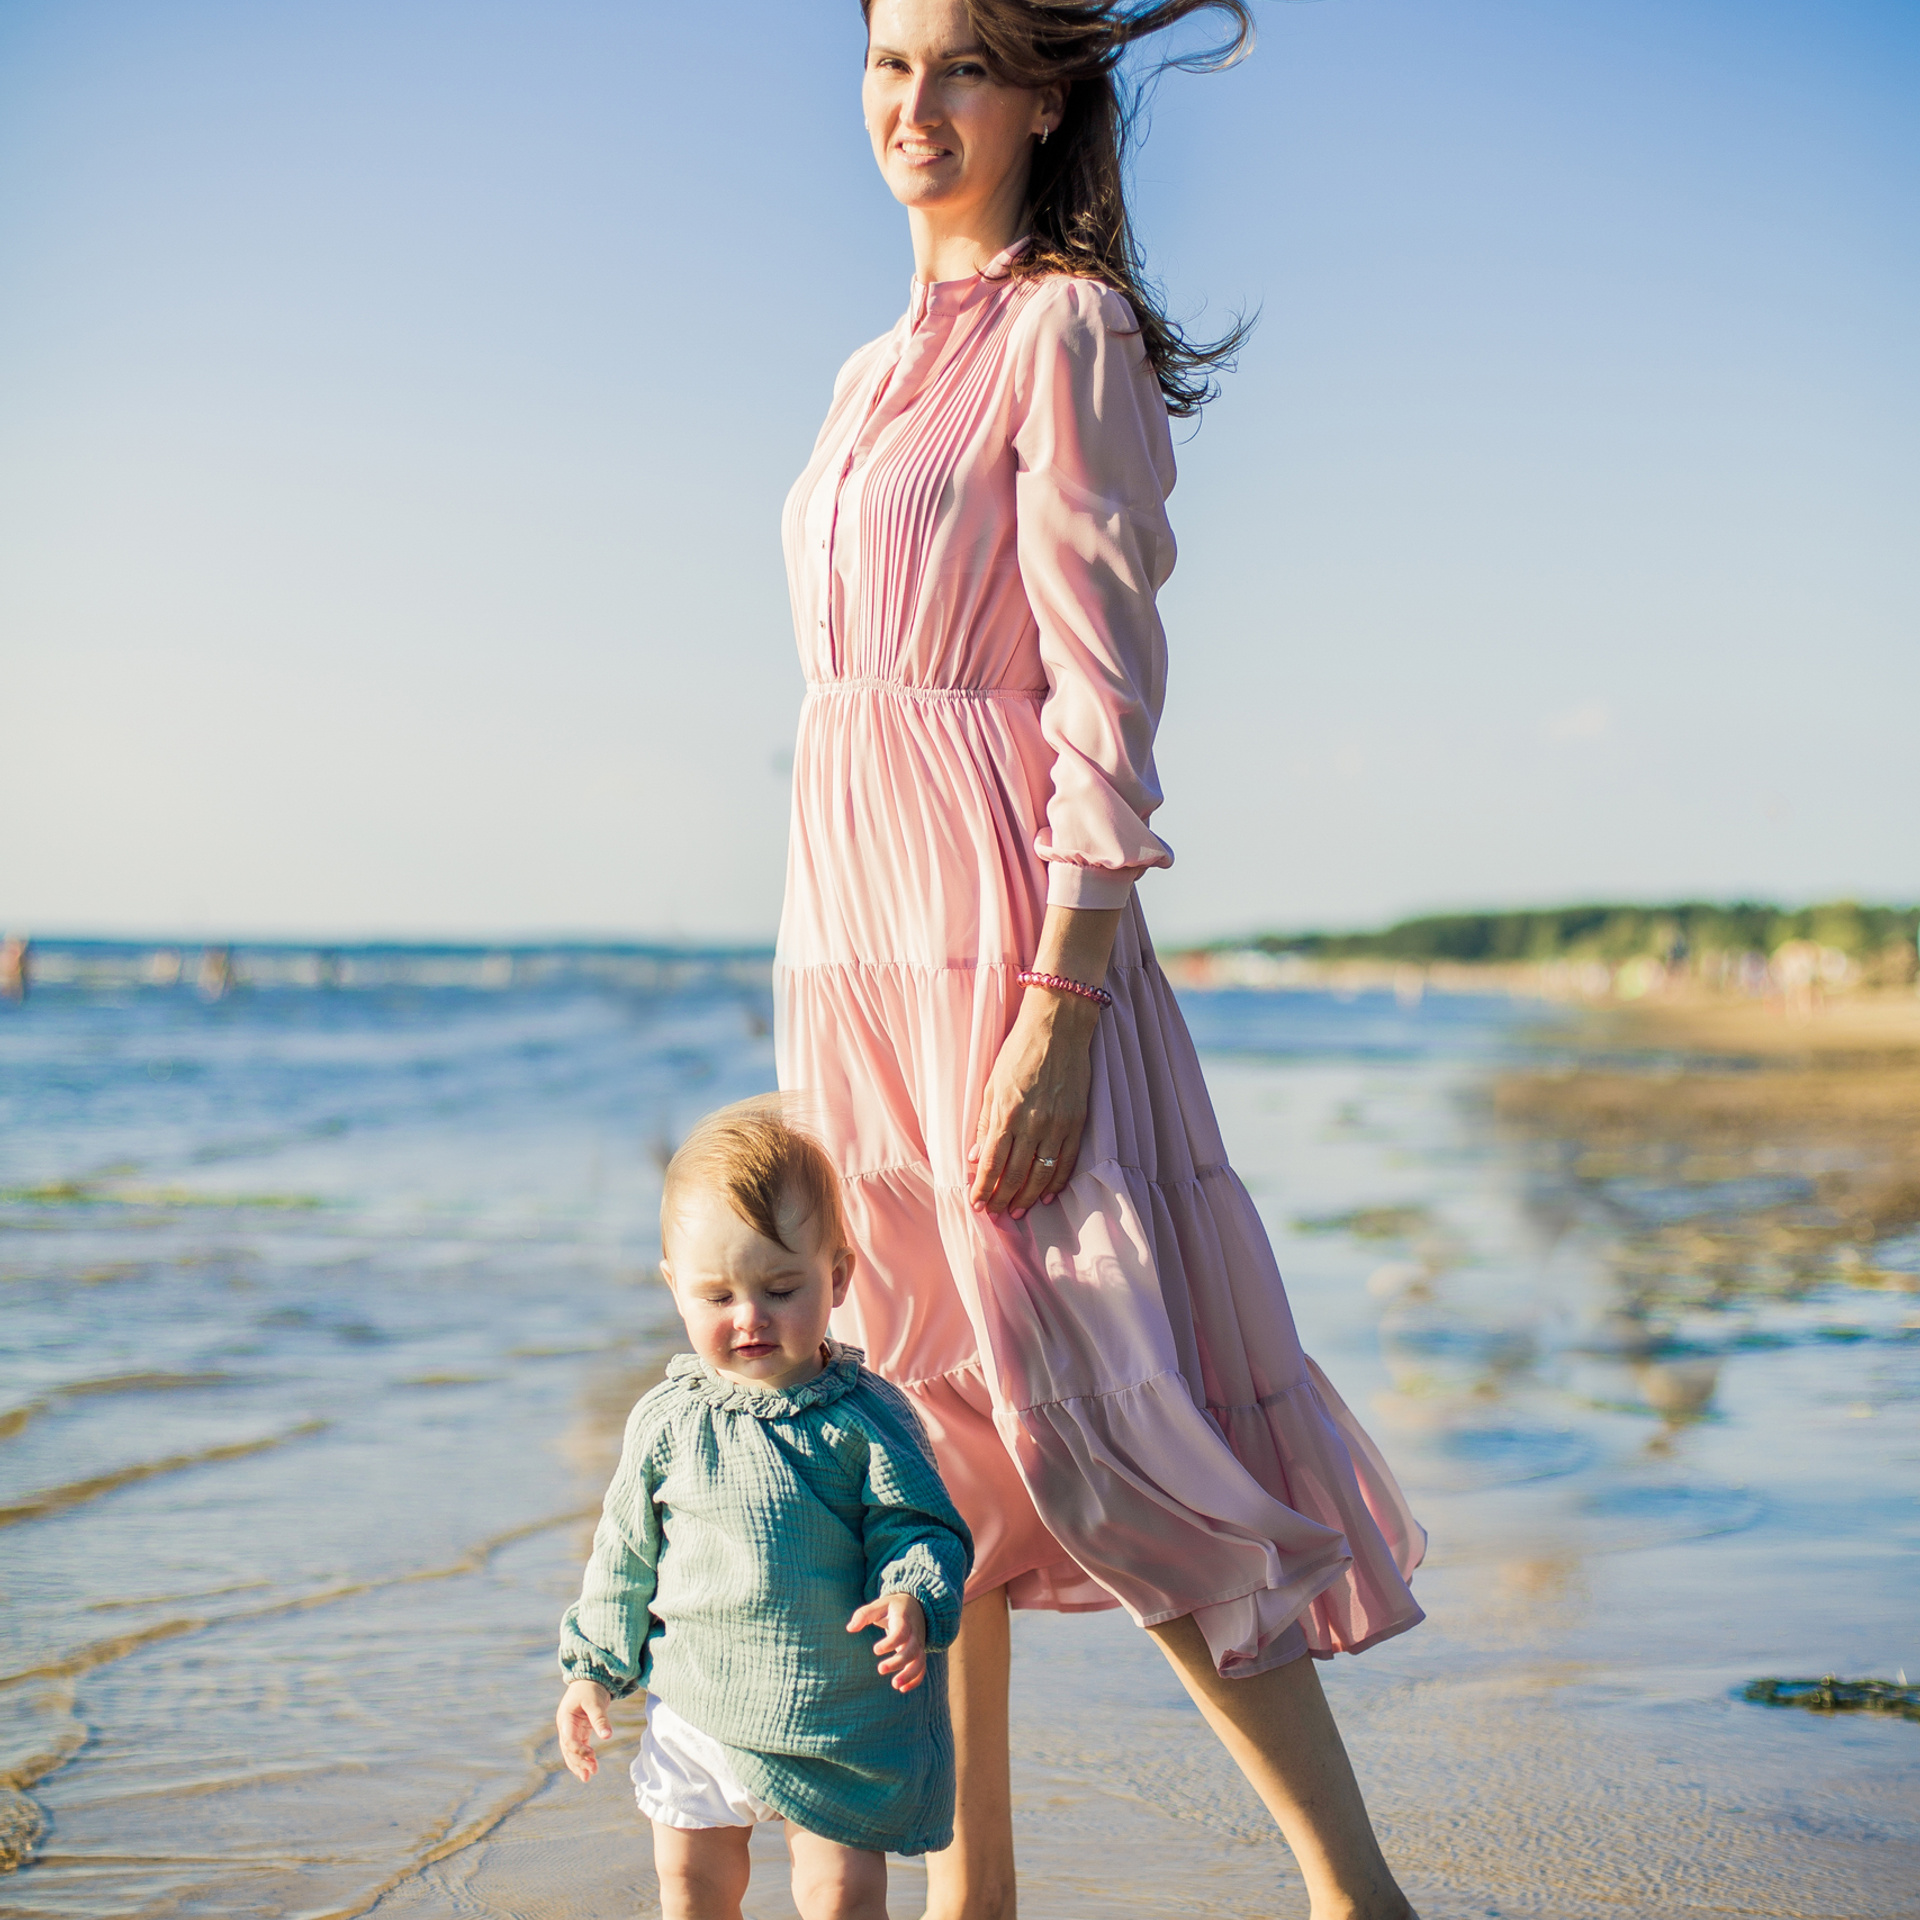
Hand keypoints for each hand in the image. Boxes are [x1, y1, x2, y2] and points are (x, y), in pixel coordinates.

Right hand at [556, 1680, 612, 1782]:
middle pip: (568, 1749)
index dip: (579, 1750)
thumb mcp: (596, 1701)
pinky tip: (590, 1767)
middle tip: (591, 1773)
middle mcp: (565, 1726)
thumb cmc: (591, 1688)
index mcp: (565, 1719)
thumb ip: (600, 1719)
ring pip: (571, 1751)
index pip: (569, 1740)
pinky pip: (578, 1747)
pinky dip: (583, 1757)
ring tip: (588, 1777)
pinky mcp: (579, 1731)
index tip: (592, 1755)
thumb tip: (607, 1737)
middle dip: (579, 1762)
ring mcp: (570, 1729)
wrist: (590, 1678)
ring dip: (579, 1764)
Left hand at [847, 1592, 927, 1692]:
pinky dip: (915, 1680)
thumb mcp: (879, 1604)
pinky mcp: (920, 1653)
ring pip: (919, 1662)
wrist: (916, 1607)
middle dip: (898, 1662)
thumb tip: (850, 1628)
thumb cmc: (892, 1607)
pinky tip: (902, 1689)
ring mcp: (919, 1644)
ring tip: (895, 1685)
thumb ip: (864, 1615)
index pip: (901, 1633)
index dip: (890, 1643)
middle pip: (911, 1650)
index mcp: (904, 1620)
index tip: (875, 1650)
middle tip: (880, 1669)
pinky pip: (921, 1668)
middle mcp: (914, 1633)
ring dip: (909, 1675)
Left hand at [968, 987, 1097, 1216]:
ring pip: (1041, 1175)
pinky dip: (1055, 1183)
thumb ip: (985, 1123)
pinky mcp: (1077, 1122)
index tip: (977, 1205)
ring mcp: (1057, 1125)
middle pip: (1016, 1175)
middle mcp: (1032, 1124)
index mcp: (1006, 1114)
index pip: (992, 1164)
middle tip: (996, 1214)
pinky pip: (1066, 1162)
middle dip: (1003, 1199)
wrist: (1058, 1026)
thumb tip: (977, 1157)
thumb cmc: (1019, 1051)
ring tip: (1018, 1212)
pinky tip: (1046, 1196)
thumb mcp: (992, 1084)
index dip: (983, 1189)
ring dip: (1028, 1198)